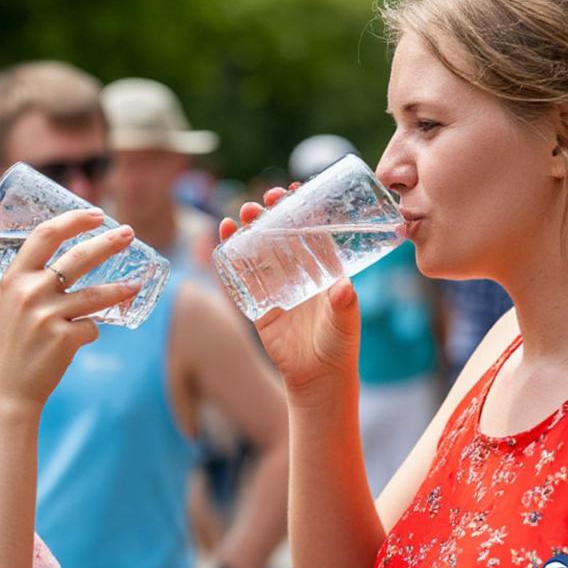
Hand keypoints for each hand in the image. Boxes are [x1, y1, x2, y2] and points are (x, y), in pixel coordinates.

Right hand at [0, 209, 139, 405]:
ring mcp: (48, 315)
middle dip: (109, 242)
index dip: (73, 220)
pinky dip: (91, 331)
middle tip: (129, 233)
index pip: (45, 234)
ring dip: (120, 289)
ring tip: (135, 285)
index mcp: (13, 278)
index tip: (95, 214)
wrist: (2, 393)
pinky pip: (92, 327)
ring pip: (97, 294)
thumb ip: (31, 284)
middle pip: (79, 257)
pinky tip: (80, 340)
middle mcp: (29, 292)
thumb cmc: (6, 349)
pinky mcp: (65, 338)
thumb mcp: (8, 306)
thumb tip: (67, 265)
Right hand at [219, 187, 359, 395]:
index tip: (294, 189)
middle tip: (265, 200)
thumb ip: (345, 305)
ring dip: (249, 228)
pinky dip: (230, 254)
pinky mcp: (257, 301)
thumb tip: (344, 287)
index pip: (311, 229)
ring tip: (241, 213)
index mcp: (322, 267)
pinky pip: (240, 274)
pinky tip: (222, 236)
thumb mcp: (345, 323)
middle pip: (281, 233)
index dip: (302, 207)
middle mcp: (298, 271)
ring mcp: (276, 284)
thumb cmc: (338, 346)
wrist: (317, 378)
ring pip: (259, 248)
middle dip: (271, 213)